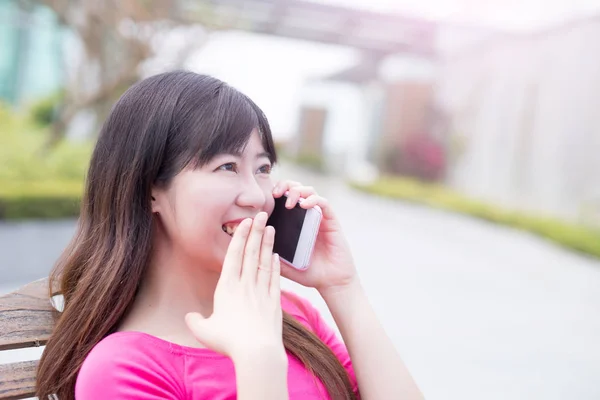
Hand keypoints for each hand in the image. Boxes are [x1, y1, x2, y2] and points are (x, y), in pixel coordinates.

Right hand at [185, 212, 284, 360]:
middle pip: (251, 253)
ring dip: (268, 244)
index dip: (239, 237)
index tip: (244, 223)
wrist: (257, 352)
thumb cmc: (229, 342)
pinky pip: (275, 278)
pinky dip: (276, 265)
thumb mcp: (204, 332)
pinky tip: (277, 256)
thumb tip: (189, 317)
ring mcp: (262, 292)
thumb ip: (195, 322)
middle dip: (256, 232)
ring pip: (265, 262)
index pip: (234, 256)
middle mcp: (245, 285)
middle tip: (262, 215)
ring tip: (272, 228)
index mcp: (227, 288)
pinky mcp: (274, 302)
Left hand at [272, 181, 358, 294]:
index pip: (282, 197)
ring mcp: (318, 216)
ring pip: (309, 191)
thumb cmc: (307, 272)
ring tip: (290, 203)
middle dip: (284, 185)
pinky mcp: (331, 219)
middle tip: (276, 194)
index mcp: (292, 222)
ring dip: (298, 191)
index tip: (264, 199)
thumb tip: (250, 243)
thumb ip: (269, 252)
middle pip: (295, 188)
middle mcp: (305, 215)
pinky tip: (305, 205)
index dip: (274, 192)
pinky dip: (313, 200)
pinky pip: (323, 202)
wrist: (330, 281)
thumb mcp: (282, 263)